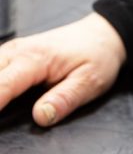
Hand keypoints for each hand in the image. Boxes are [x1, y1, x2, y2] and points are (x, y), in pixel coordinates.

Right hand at [0, 13, 126, 126]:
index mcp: (35, 59)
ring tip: (2, 109)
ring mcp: (11, 51)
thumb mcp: (91, 80)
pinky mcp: (10, 54)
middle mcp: (17, 51)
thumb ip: (65, 99)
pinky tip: (2, 97)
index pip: (2, 86)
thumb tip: (41, 116)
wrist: (102, 33)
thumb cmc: (97, 55)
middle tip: (2, 119)